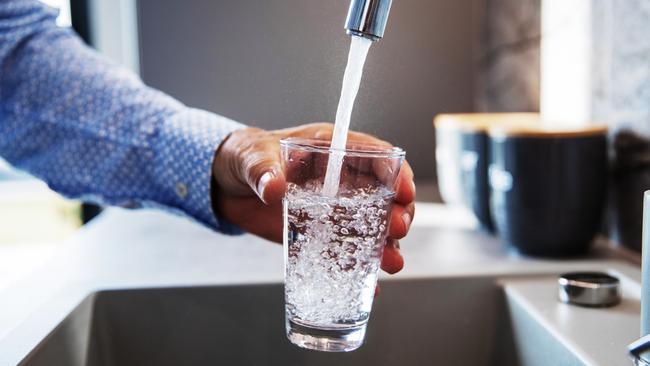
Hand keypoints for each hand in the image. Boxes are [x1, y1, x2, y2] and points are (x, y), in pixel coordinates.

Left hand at [211, 123, 414, 273]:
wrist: (225, 186)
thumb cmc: (243, 157)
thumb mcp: (250, 156)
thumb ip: (262, 169)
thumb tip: (274, 187)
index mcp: (330, 150)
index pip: (374, 156)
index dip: (395, 172)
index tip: (404, 191)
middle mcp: (339, 180)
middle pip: (382, 195)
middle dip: (397, 212)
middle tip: (398, 230)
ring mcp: (332, 209)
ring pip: (371, 226)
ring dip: (385, 244)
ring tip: (391, 263)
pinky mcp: (319, 233)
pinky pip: (344, 250)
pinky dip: (357, 268)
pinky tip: (369, 285)